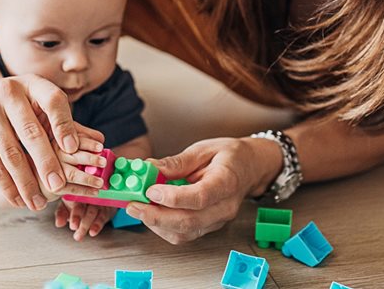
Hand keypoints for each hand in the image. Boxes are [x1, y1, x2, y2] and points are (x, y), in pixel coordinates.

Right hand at [0, 69, 106, 211]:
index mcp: (32, 84)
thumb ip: (63, 119)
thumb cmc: (17, 102)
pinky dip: (5, 184)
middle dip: (46, 163)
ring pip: (10, 153)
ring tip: (38, 202)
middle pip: (31, 132)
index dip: (64, 124)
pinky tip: (17, 198)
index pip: (53, 101)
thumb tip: (100, 141)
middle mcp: (8, 93)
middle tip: (58, 186)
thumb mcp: (38, 98)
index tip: (72, 148)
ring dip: (25, 182)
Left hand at [55, 200, 117, 240]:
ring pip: (93, 212)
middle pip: (84, 208)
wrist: (97, 197)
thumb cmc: (77, 202)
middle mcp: (87, 196)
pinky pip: (102, 216)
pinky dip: (97, 225)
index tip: (73, 226)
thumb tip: (58, 223)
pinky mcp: (106, 208)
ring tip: (80, 235)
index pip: (75, 203)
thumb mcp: (66, 206)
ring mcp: (98, 201)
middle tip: (75, 231)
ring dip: (87, 225)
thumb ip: (61, 214)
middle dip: (80, 220)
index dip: (75, 215)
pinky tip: (93, 232)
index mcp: (75, 193)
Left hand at [124, 137, 280, 243]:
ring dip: (157, 224)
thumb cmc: (230, 156)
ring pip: (185, 232)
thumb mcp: (204, 149)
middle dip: (156, 216)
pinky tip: (152, 214)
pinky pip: (185, 234)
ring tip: (138, 208)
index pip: (200, 197)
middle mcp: (225, 207)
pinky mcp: (209, 226)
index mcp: (227, 182)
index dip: (173, 197)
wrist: (251, 167)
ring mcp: (218, 220)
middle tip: (133, 204)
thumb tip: (149, 168)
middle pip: (189, 221)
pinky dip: (164, 228)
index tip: (151, 189)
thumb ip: (177, 162)